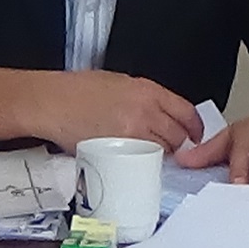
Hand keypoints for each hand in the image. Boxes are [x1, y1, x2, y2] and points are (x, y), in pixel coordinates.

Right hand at [21, 69, 204, 153]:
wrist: (52, 101)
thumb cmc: (79, 90)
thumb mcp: (121, 83)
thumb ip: (146, 98)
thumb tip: (163, 114)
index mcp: (147, 90)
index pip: (186, 111)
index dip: (195, 127)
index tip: (196, 134)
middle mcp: (145, 110)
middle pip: (178, 135)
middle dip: (180, 144)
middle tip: (174, 150)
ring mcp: (132, 132)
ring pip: (162, 151)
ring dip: (162, 156)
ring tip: (152, 156)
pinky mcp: (118, 151)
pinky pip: (142, 162)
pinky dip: (145, 164)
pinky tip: (138, 163)